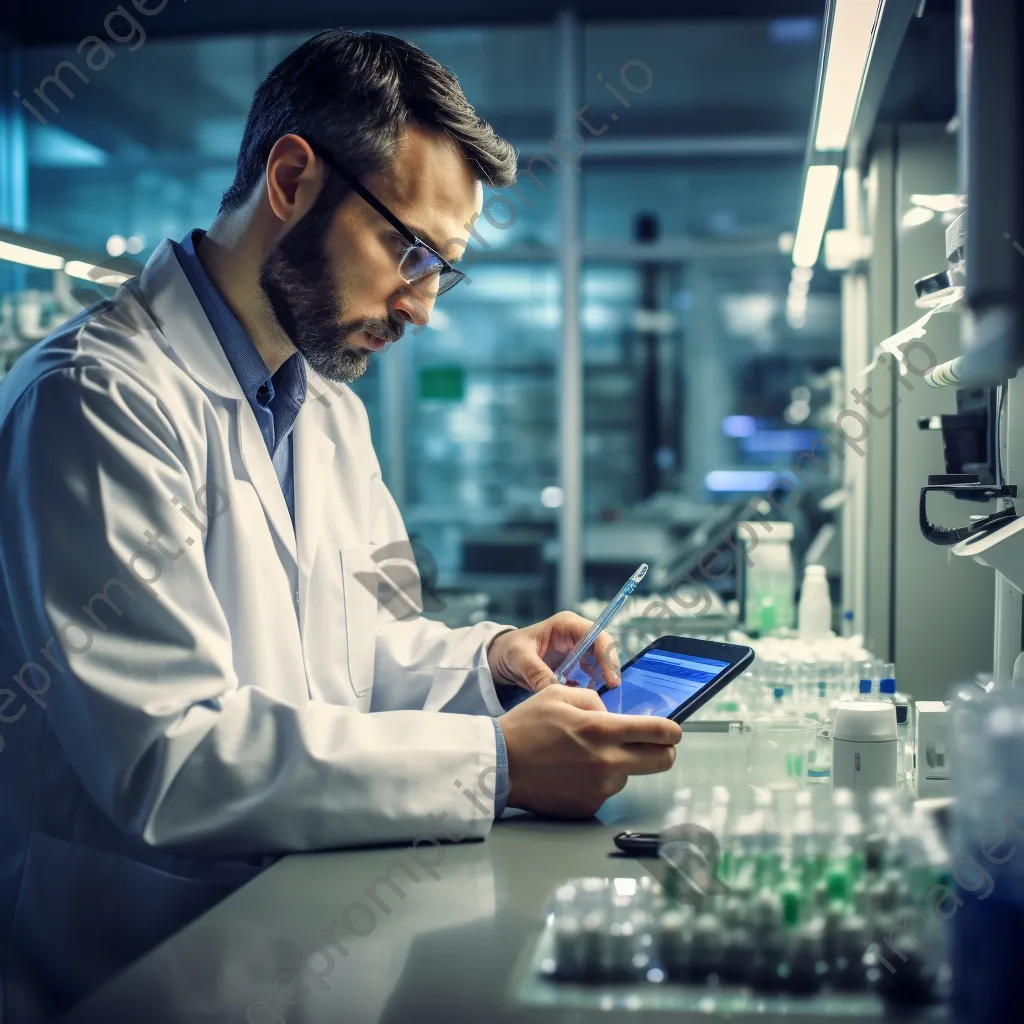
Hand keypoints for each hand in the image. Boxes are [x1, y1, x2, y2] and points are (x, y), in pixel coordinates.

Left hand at [486, 611, 620, 692]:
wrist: (501, 659)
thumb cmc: (509, 650)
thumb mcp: (519, 659)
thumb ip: (536, 673)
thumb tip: (556, 690)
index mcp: (566, 625)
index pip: (596, 635)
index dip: (607, 655)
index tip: (611, 679)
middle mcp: (576, 634)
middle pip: (603, 648)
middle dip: (610, 669)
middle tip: (611, 691)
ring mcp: (577, 648)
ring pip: (601, 662)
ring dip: (603, 678)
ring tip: (602, 697)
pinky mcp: (575, 663)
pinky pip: (591, 673)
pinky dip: (594, 685)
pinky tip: (590, 697)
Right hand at [498, 684, 681, 816]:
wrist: (499, 766)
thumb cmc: (526, 727)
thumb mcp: (559, 694)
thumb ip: (594, 700)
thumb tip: (612, 714)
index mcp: (602, 730)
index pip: (659, 733)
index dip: (673, 731)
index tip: (672, 731)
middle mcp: (607, 763)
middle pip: (662, 762)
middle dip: (662, 751)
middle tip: (647, 745)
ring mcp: (600, 789)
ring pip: (628, 774)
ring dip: (618, 764)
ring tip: (582, 756)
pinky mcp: (589, 807)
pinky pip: (605, 790)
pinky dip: (596, 781)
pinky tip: (571, 772)